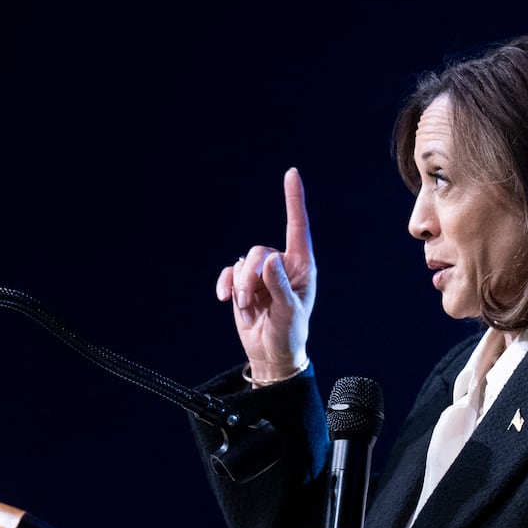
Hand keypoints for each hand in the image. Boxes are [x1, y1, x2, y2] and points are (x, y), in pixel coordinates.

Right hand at [215, 168, 316, 381]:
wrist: (271, 354)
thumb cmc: (289, 333)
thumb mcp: (289, 312)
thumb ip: (280, 285)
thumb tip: (269, 260)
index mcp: (301, 266)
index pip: (297, 227)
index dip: (293, 199)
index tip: (291, 173)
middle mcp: (281, 265)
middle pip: (259, 251)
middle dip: (250, 275)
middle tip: (249, 300)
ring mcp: (261, 274)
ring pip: (242, 262)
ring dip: (240, 286)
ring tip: (245, 307)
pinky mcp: (243, 284)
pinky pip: (229, 273)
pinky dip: (226, 285)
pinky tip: (225, 300)